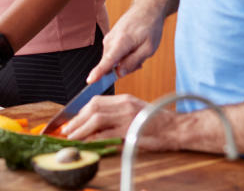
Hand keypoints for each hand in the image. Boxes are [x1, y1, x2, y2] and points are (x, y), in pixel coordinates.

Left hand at [61, 93, 177, 149]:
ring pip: (97, 118)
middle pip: (93, 107)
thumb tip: (98, 126)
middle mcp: (125, 104)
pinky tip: (86, 144)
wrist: (177, 129)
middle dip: (77, 119)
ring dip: (81, 128)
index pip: (97, 101)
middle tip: (66, 130)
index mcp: (125, 99)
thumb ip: (118, 116)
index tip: (72, 121)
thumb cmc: (158, 124)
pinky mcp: (131, 130)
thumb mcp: (136, 113)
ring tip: (71, 137)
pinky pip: (107, 134)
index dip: (81, 111)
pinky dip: (93, 139)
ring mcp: (128, 116)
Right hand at [86, 0, 165, 83]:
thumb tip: (119, 74)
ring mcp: (108, 39)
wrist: (146, 9)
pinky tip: (133, 49)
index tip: (90, 80)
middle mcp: (111, 40)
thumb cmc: (150, 28)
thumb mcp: (148, 49)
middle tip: (140, 61)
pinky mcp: (108, 39)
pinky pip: (113, 55)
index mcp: (122, 41)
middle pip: (111, 65)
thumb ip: (133, 62)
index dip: (98, 72)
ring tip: (137, 51)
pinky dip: (123, 56)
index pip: (108, 61)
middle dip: (124, 68)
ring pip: (112, 61)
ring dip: (124, 61)